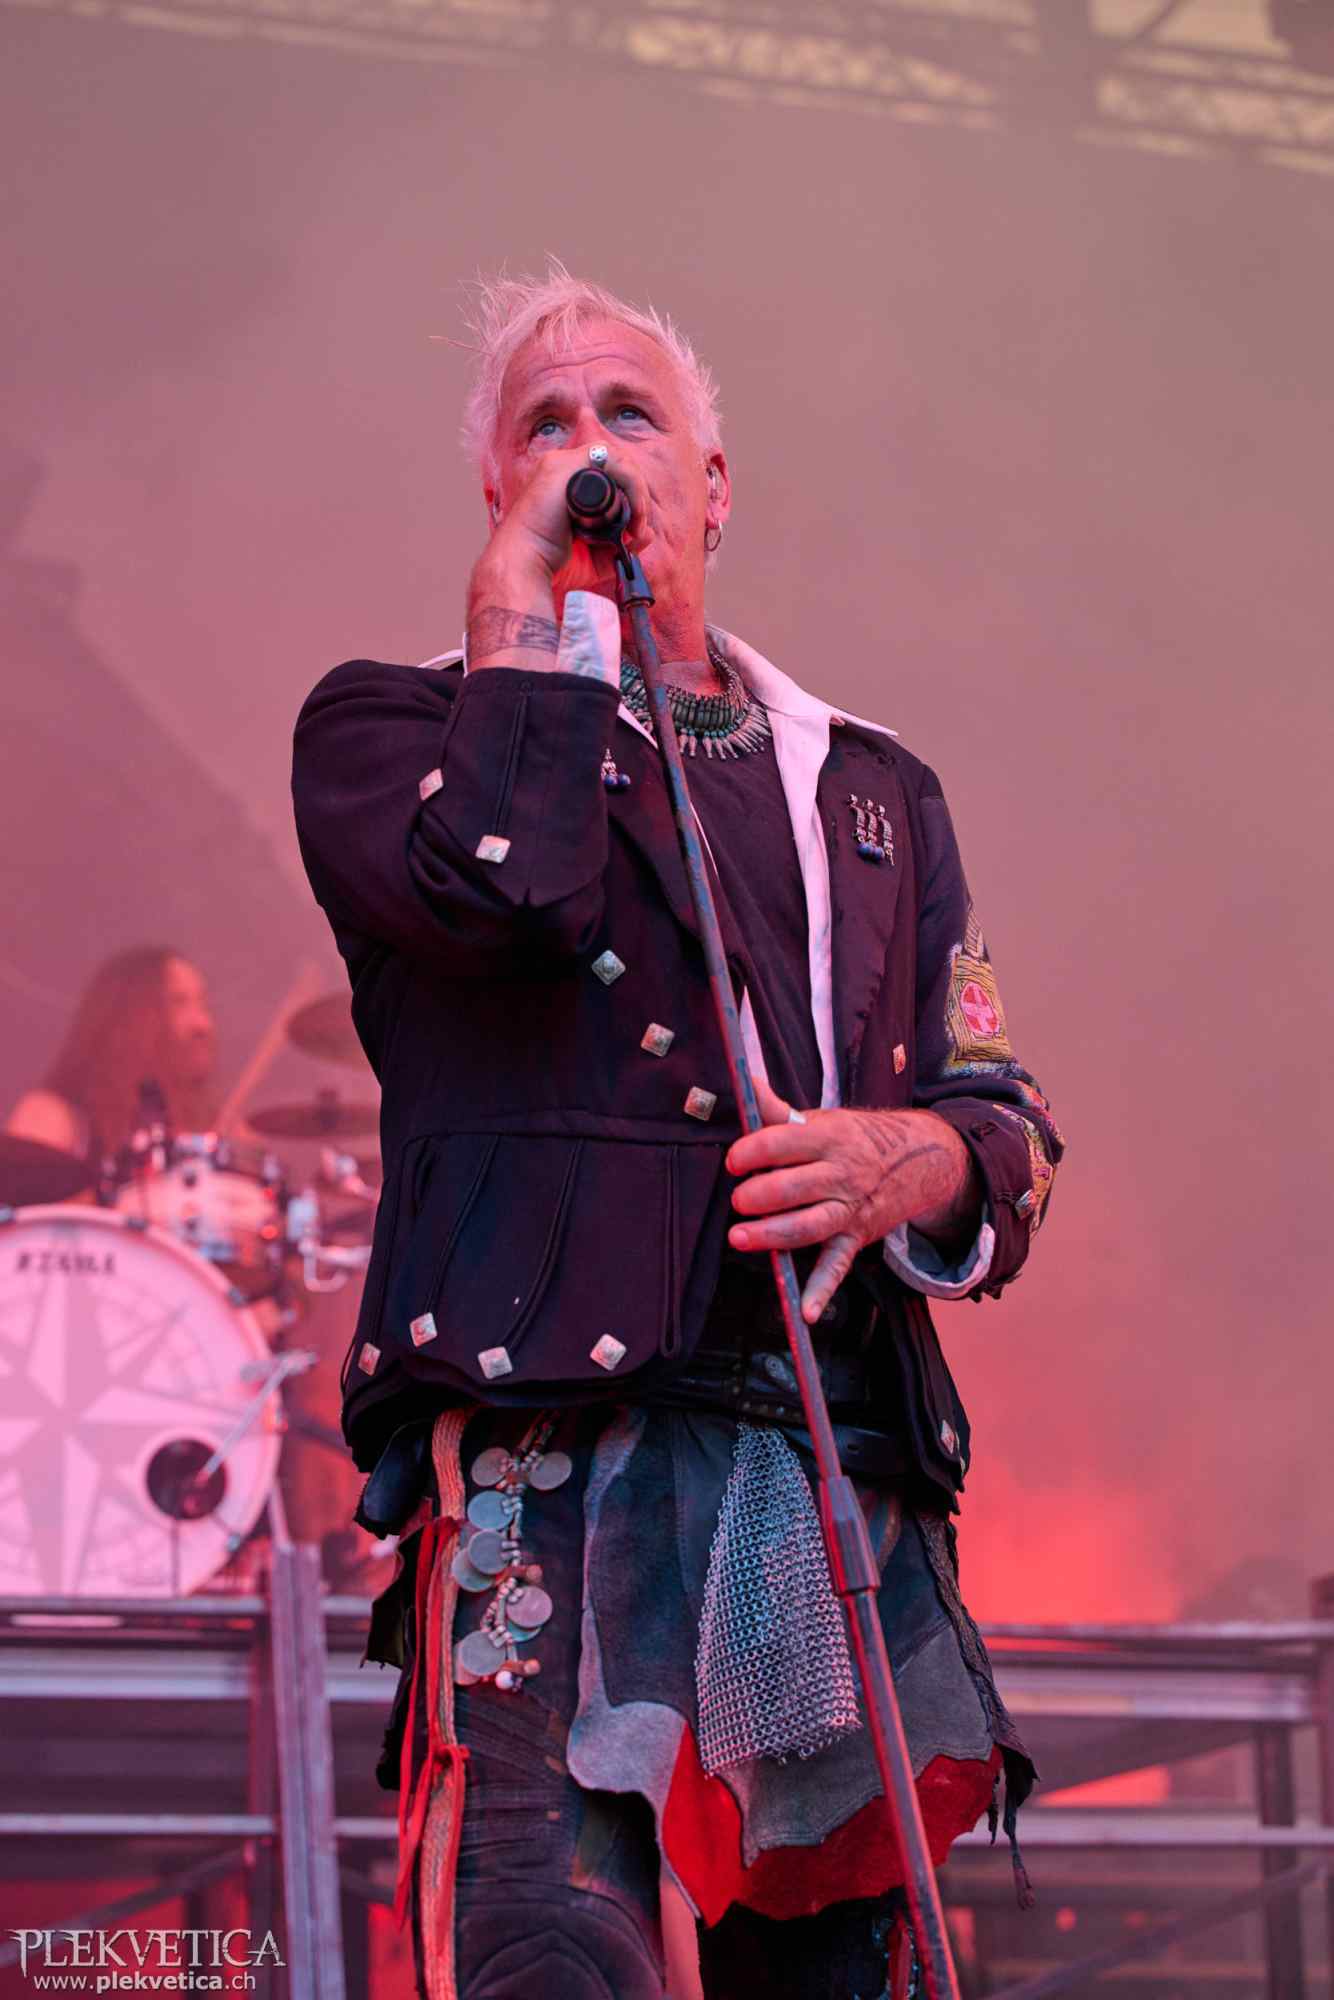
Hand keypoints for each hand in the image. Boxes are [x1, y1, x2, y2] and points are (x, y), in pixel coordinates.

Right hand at [491, 445, 651, 584]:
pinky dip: (631, 483)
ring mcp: (562, 464)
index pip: (608, 475)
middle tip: (639, 527)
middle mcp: (562, 469)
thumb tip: (647, 534)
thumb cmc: (551, 563)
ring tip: (638, 521)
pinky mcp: (566, 466)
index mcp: (565, 484)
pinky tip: (634, 510)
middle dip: (637, 494)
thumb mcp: (594, 556)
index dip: (629, 496)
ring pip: (616, 459)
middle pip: (615, 465)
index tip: (635, 529)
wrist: (525, 564)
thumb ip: (619, 545)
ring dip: (637, 490)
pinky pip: (611, 460)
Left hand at [725, 1078, 979, 1323]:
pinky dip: (823, 1290)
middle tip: (738, 1200)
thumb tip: (744, 1081)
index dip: (752, 1152)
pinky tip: (805, 1311)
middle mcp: (841, 1173)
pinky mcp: (855, 1236)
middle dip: (760, 1195)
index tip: (733, 1161)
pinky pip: (838, 1265)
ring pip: (809, 1225)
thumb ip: (776, 1110)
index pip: (783, 1143)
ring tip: (741, 1238)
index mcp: (828, 1137)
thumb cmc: (852, 1138)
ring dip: (774, 1234)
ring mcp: (849, 1208)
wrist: (917, 1158)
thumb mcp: (820, 1119)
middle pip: (794, 1186)